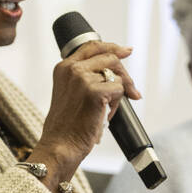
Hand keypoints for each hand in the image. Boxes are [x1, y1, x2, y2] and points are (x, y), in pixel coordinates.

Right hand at [30, 41, 139, 185]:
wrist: (59, 146)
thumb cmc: (65, 126)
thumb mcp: (68, 93)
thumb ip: (83, 77)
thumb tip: (112, 70)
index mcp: (64, 68)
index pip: (92, 47)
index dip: (112, 47)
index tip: (126, 51)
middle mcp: (72, 69)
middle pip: (110, 58)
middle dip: (125, 75)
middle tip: (132, 92)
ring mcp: (82, 79)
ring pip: (116, 77)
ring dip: (117, 95)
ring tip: (105, 111)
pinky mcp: (94, 92)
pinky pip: (119, 90)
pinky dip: (116, 106)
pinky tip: (105, 115)